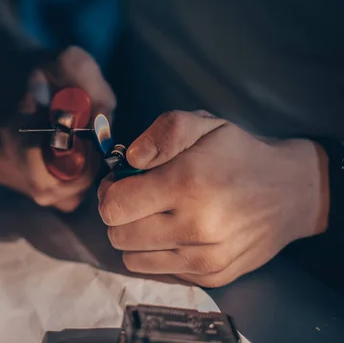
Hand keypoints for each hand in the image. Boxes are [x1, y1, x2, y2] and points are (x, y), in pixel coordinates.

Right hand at [0, 46, 115, 211]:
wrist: (9, 72)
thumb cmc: (46, 69)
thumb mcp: (74, 63)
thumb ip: (93, 89)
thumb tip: (104, 126)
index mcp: (14, 131)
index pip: (45, 183)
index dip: (77, 176)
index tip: (91, 150)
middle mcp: (1, 157)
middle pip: (50, 194)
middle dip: (79, 178)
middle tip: (89, 150)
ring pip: (48, 196)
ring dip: (71, 178)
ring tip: (73, 147)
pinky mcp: (2, 174)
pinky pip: (43, 191)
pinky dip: (60, 178)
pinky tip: (60, 153)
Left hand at [98, 110, 329, 286]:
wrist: (291, 191)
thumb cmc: (239, 154)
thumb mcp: (202, 124)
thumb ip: (161, 134)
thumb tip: (129, 160)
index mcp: (187, 184)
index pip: (114, 207)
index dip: (110, 192)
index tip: (121, 183)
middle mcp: (195, 227)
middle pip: (118, 236)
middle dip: (119, 215)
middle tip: (137, 199)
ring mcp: (205, 258)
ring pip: (132, 260)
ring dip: (135, 237)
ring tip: (156, 215)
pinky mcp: (212, 277)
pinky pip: (159, 272)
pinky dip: (158, 253)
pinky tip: (177, 232)